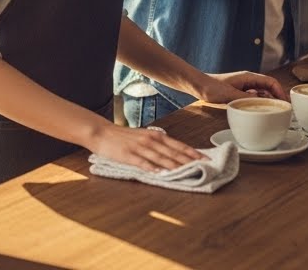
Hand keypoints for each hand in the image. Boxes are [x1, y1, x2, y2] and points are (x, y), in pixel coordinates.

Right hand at [88, 123, 205, 171]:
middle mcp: (150, 140)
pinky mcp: (128, 155)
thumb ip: (159, 144)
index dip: (193, 152)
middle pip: (173, 152)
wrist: (102, 132)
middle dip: (189, 161)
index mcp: (156, 136)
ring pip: (161, 158)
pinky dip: (153, 168)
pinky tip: (161, 174)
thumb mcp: (144, 137)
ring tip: (187, 172)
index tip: (206, 159)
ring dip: (175, 165)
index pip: (179, 145)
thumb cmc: (124, 137)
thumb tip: (175, 154)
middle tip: (203, 167)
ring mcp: (139, 147)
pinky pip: (143, 163)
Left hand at [195, 71, 286, 103]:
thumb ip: (246, 98)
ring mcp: (244, 86)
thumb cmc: (212, 88)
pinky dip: (260, 103)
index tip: (286, 103)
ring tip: (275, 112)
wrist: (199, 85)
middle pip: (269, 87)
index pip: (271, 82)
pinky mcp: (240, 92)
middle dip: (278, 97)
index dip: (280, 92)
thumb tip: (262, 102)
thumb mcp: (230, 95)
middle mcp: (249, 80)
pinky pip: (254, 97)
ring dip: (269, 101)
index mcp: (249, 77)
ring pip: (262, 93)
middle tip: (284, 110)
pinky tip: (260, 112)